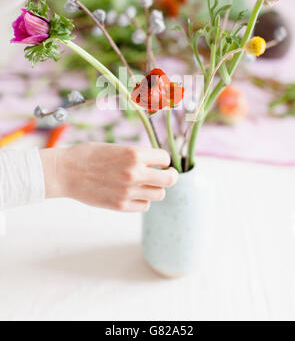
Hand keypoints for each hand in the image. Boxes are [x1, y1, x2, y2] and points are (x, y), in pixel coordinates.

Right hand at [41, 143, 177, 211]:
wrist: (65, 171)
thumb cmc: (88, 155)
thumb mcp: (116, 147)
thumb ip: (136, 155)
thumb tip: (155, 162)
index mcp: (134, 154)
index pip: (165, 158)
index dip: (162, 159)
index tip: (158, 161)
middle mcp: (135, 173)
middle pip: (169, 179)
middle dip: (170, 176)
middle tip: (166, 174)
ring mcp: (128, 191)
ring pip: (159, 194)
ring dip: (155, 189)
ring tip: (145, 184)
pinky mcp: (121, 206)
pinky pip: (144, 206)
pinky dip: (142, 201)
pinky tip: (133, 194)